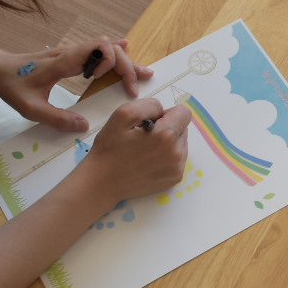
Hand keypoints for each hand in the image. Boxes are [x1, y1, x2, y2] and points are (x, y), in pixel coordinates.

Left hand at [0, 39, 154, 130]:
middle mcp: (72, 53)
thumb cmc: (13, 87)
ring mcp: (72, 53)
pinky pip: (98, 51)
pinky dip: (115, 55)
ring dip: (125, 61)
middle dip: (127, 65)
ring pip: (105, 48)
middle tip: (137, 87)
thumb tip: (85, 126)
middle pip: (109, 48)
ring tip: (144, 73)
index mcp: (65, 61)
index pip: (99, 48)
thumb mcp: (32, 108)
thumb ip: (58, 119)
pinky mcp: (71, 56)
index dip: (114, 63)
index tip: (117, 86)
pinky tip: (127, 50)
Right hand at [79, 97, 193, 202]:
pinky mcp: (174, 179)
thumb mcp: (123, 115)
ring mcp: (177, 168)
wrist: (103, 182)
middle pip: (183, 128)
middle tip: (144, 137)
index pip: (184, 112)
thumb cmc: (110, 148)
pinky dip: (167, 156)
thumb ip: (150, 105)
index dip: (166, 113)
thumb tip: (164, 110)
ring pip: (181, 144)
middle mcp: (177, 153)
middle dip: (167, 127)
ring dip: (168, 143)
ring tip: (145, 150)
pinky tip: (149, 161)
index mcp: (166, 135)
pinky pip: (178, 159)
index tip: (150, 122)